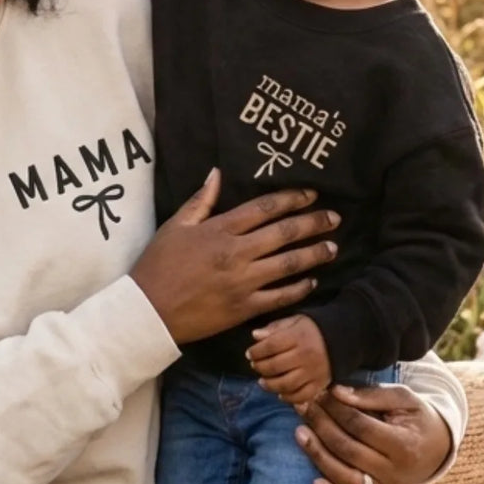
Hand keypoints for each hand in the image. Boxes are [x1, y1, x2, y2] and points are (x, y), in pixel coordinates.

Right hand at [131, 170, 338, 343]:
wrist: (149, 311)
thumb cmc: (158, 266)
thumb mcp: (175, 226)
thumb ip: (200, 200)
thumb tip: (217, 173)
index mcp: (220, 230)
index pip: (265, 208)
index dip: (292, 199)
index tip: (311, 195)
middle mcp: (237, 253)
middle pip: (285, 233)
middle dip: (313, 223)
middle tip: (334, 218)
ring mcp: (243, 282)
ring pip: (289, 264)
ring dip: (314, 254)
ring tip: (332, 247)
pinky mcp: (245, 308)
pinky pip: (281, 297)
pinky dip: (299, 288)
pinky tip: (311, 281)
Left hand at [246, 314, 330, 406]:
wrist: (342, 339)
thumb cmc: (311, 329)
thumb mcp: (293, 322)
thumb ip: (274, 328)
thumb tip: (255, 336)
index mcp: (298, 337)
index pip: (270, 346)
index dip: (256, 351)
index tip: (249, 354)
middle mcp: (305, 356)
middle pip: (275, 366)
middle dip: (260, 367)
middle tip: (255, 366)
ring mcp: (313, 372)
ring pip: (285, 384)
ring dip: (269, 385)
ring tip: (263, 381)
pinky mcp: (320, 385)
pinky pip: (301, 396)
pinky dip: (288, 398)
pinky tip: (280, 393)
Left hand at [294, 382, 453, 483]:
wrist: (437, 447)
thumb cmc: (416, 417)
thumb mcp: (403, 398)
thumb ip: (371, 395)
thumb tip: (336, 392)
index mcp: (404, 444)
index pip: (360, 426)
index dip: (336, 408)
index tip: (318, 393)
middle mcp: (397, 472)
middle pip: (348, 450)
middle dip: (321, 426)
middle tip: (302, 407)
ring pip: (346, 477)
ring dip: (318, 456)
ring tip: (299, 432)